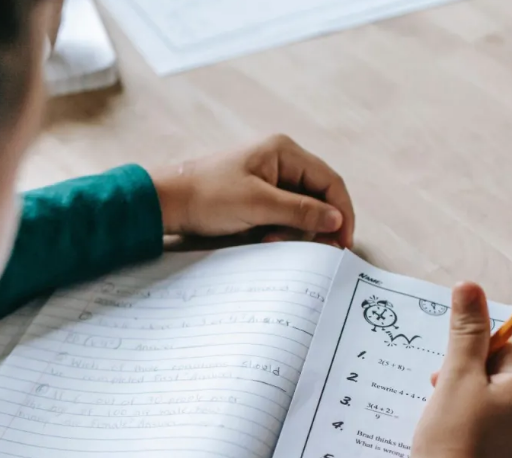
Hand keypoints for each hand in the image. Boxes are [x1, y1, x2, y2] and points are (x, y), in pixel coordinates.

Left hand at [149, 135, 355, 248]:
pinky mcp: (257, 196)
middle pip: (318, 195)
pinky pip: (282, 215)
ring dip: (295, 230)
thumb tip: (336, 220)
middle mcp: (281, 161)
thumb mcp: (258, 205)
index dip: (341, 212)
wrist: (167, 202)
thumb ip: (300, 211)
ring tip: (273, 241)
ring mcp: (268, 179)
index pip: (330, 181)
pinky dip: (280, 230)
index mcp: (284, 152)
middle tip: (317, 250)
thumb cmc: (208, 196)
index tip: (343, 241)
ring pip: (301, 209)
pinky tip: (266, 240)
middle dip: (317, 224)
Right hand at [408, 283, 511, 457]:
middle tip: (441, 409)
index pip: (504, 349)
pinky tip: (465, 453)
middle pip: (508, 379)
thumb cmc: (452, 442)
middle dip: (473, 387)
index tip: (442, 380)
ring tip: (450, 434)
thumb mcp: (454, 380)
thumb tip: (469, 286)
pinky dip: (488, 440)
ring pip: (508, 409)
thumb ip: (465, 333)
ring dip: (479, 412)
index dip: (468, 359)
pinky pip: (511, 439)